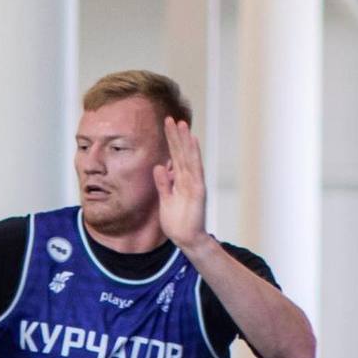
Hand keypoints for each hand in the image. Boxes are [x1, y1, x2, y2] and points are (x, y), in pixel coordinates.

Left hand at [154, 117, 208, 253]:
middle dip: (175, 136)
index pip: (174, 157)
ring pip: (188, 157)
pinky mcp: (198, 190)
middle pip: (181, 153)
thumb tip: (159, 167)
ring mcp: (194, 183)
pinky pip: (195, 169)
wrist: (187, 239)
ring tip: (181, 124)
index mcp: (180, 180)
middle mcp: (188, 178)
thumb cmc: (178, 222)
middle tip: (170, 118)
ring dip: (185, 141)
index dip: (170, 142)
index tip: (165, 126)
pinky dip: (194, 155)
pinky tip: (192, 141)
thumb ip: (163, 184)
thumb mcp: (165, 200)